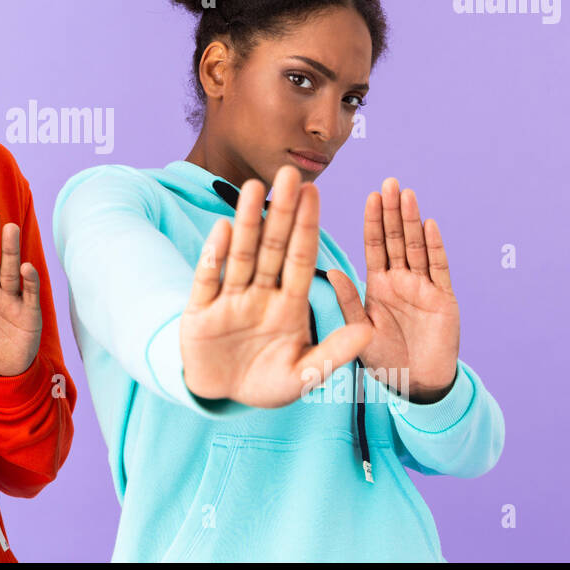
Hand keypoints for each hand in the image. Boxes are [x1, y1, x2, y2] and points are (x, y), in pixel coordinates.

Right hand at [180, 164, 375, 407]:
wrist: (219, 396)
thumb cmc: (264, 384)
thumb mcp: (303, 375)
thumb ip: (334, 353)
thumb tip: (369, 332)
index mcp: (288, 305)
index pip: (300, 258)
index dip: (307, 226)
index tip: (316, 193)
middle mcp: (260, 293)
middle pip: (272, 246)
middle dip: (282, 212)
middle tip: (290, 173)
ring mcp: (229, 298)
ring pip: (241, 254)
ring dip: (248, 222)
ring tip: (255, 188)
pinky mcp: (200, 309)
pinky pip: (208, 278)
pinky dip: (215, 255)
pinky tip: (223, 228)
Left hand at [325, 177, 459, 402]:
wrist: (415, 385)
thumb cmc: (384, 358)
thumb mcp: (360, 330)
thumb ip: (348, 302)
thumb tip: (331, 271)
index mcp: (378, 285)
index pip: (375, 246)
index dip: (373, 221)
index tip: (370, 195)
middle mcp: (401, 281)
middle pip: (397, 239)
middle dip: (393, 211)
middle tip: (389, 182)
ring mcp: (423, 288)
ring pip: (417, 248)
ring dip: (412, 221)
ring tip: (407, 194)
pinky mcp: (443, 300)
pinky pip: (438, 269)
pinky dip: (435, 248)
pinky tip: (429, 225)